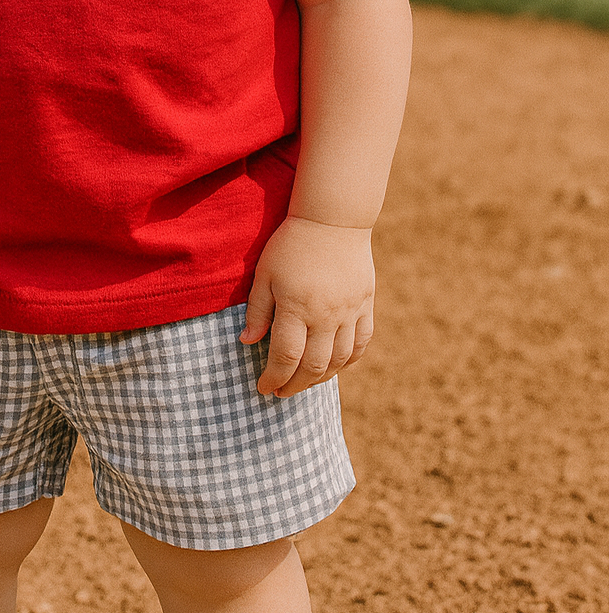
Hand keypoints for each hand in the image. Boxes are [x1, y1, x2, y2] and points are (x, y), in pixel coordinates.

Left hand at [240, 216, 374, 397]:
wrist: (332, 220)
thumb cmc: (291, 244)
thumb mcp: (265, 273)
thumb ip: (257, 310)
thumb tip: (247, 342)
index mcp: (296, 307)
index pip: (284, 357)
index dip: (272, 377)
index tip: (263, 388)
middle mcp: (325, 315)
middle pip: (312, 367)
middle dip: (294, 385)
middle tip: (281, 392)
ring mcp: (349, 312)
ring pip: (338, 360)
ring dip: (320, 379)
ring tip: (304, 382)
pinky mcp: (365, 305)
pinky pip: (361, 344)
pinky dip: (348, 361)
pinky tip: (334, 366)